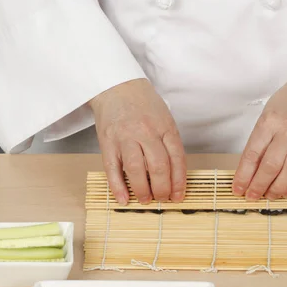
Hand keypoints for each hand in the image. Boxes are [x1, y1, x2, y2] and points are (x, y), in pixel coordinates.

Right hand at [89, 78, 185, 204]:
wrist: (117, 86)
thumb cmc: (143, 104)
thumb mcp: (164, 118)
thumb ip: (169, 143)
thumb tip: (174, 175)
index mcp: (165, 127)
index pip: (177, 159)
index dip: (179, 181)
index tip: (178, 196)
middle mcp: (146, 132)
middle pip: (158, 166)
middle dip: (162, 189)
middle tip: (162, 199)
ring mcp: (126, 137)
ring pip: (136, 170)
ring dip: (142, 190)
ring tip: (146, 199)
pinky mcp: (108, 142)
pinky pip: (112, 169)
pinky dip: (118, 187)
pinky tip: (123, 199)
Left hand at [232, 78, 286, 200]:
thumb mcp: (267, 116)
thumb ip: (259, 141)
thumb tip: (249, 171)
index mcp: (269, 121)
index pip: (252, 154)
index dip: (244, 176)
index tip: (238, 189)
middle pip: (270, 166)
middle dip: (259, 186)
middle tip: (252, 196)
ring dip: (278, 188)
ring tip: (270, 196)